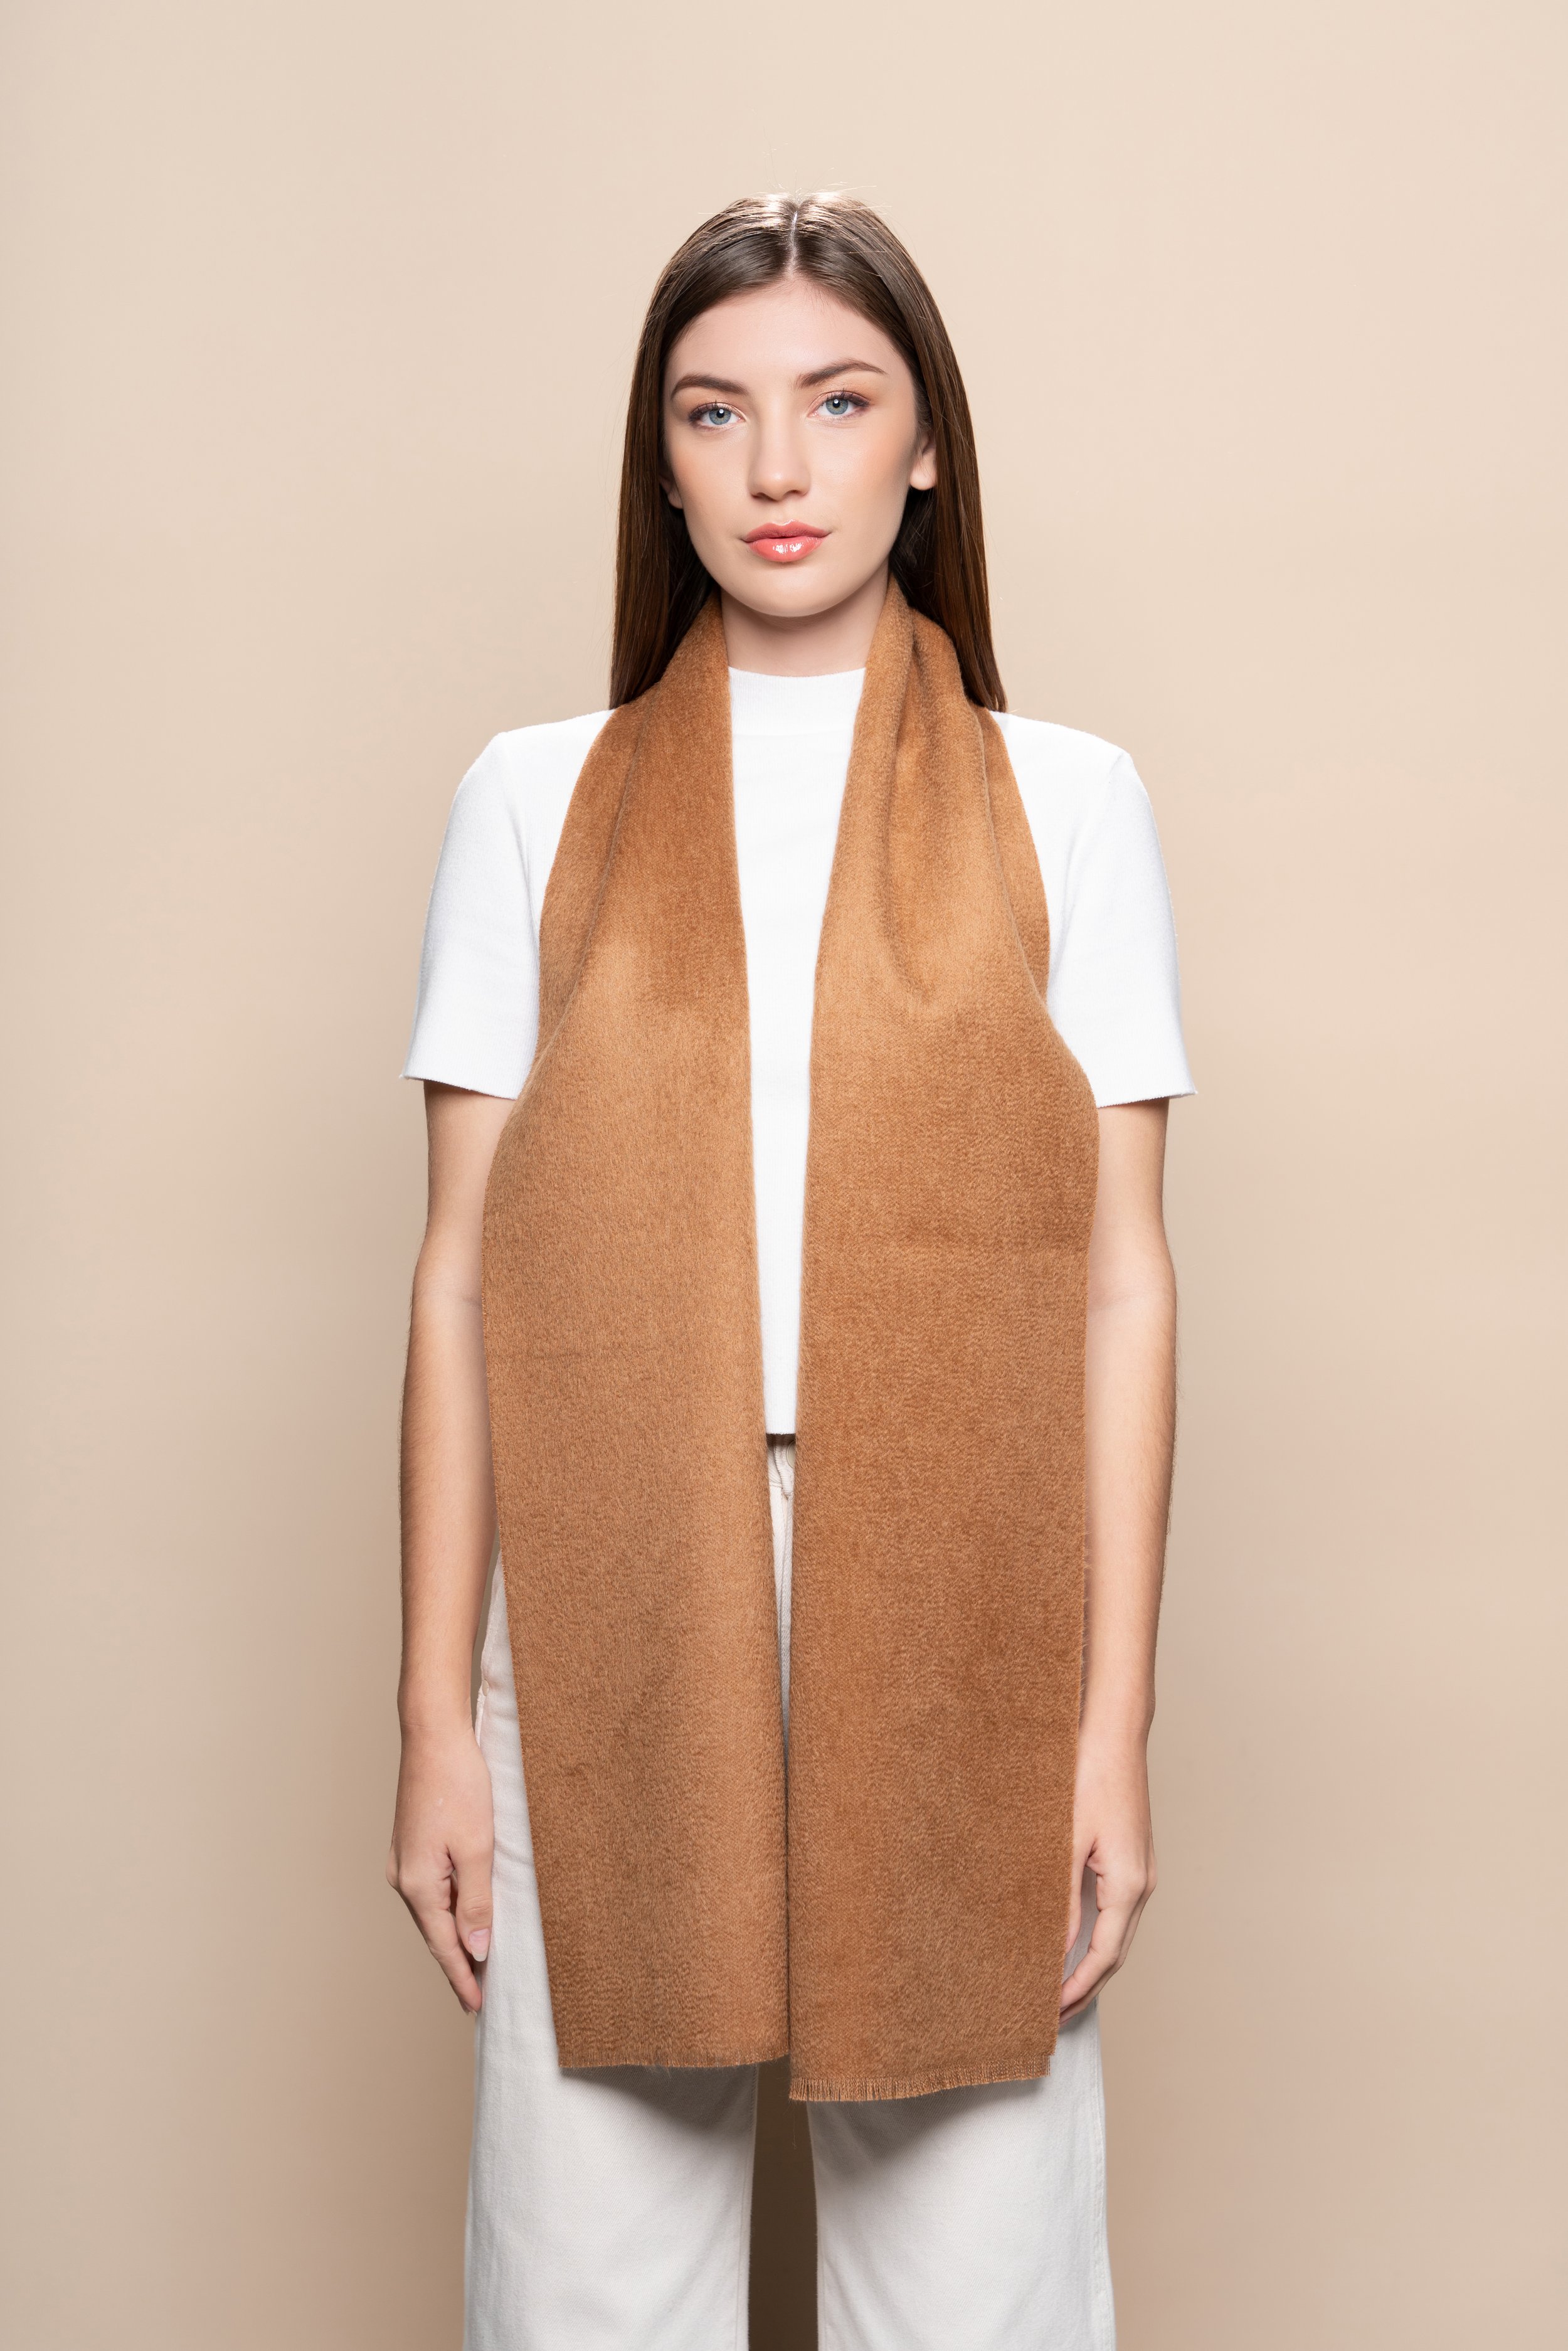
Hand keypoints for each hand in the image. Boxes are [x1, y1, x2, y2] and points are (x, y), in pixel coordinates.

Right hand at [387, 1723, 494, 2014]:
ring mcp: (404, 1861)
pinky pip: (432, 1889)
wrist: (434, 1735)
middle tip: (479, 1995)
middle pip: (435, 1932)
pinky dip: (450, 1908)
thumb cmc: (457, 1784)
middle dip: (458, 1963)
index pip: (443, 1946)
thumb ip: (477, 1901)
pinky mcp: (412, 1845)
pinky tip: (465, 1913)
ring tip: (477, 1961)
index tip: (476, 2007)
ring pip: (433, 1911)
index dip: (462, 1977)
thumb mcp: (477, 1847)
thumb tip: (477, 1948)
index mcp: (417, 1884)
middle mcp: (403, 1877)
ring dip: (454, 1935)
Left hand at [1059, 1731, 1156, 2020]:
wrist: (1115, 1734)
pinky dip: (1096, 1936)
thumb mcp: (1067, 1841)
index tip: (1053, 2011)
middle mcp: (1143, 1884)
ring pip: (1118, 1934)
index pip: (1104, 1955)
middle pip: (1116, 1953)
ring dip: (1092, 1963)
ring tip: (1058, 1986)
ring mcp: (1142, 1873)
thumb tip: (1053, 1949)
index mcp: (1129, 1884)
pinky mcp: (1133, 1860)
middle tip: (1053, 2014)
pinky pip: (1116, 1912)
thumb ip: (1061, 1900)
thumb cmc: (1091, 1776)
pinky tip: (1073, 1940)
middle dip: (1086, 1986)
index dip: (1078, 1987)